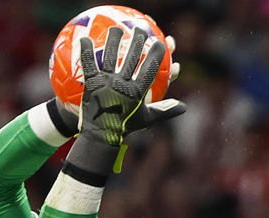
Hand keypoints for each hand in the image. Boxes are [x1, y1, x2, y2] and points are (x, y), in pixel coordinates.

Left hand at [77, 28, 176, 146]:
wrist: (100, 137)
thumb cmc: (125, 127)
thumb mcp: (147, 119)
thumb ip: (165, 110)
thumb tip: (183, 106)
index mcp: (136, 92)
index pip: (150, 69)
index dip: (157, 54)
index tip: (162, 42)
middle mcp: (122, 86)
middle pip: (131, 58)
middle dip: (138, 41)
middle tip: (141, 30)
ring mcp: (106, 84)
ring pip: (110, 57)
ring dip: (113, 40)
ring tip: (116, 29)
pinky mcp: (91, 84)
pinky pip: (88, 65)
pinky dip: (86, 51)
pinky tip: (84, 39)